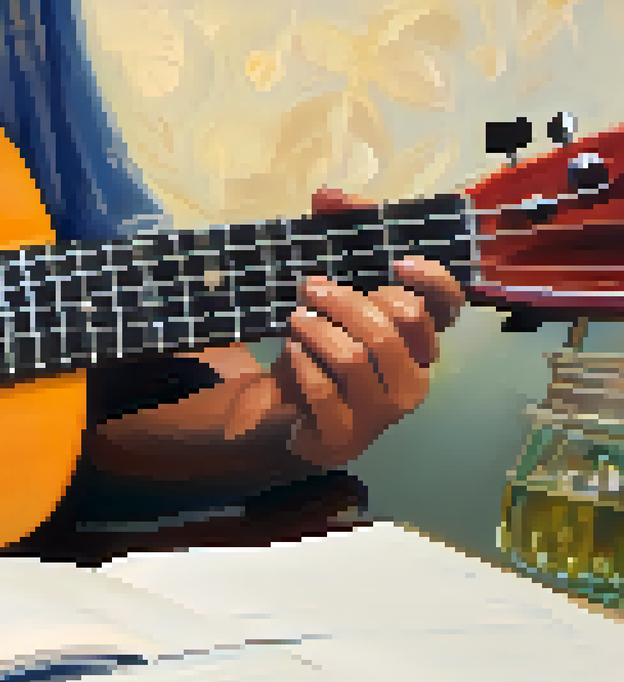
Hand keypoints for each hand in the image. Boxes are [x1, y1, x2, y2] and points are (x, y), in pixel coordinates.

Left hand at [274, 188, 465, 467]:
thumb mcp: (331, 293)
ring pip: (357, 357)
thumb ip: (336, 236)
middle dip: (348, 300)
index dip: (431, 280)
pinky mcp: (344, 436)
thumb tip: (329, 193)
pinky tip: (291, 353)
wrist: (284, 413)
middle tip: (311, 289)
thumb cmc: (321, 347)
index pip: (450, 306)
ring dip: (319, 330)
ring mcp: (382, 411)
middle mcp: (414, 375)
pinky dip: (302, 366)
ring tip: (295, 320)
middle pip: (395, 325)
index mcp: (421, 340)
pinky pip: (325, 392)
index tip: (396, 262)